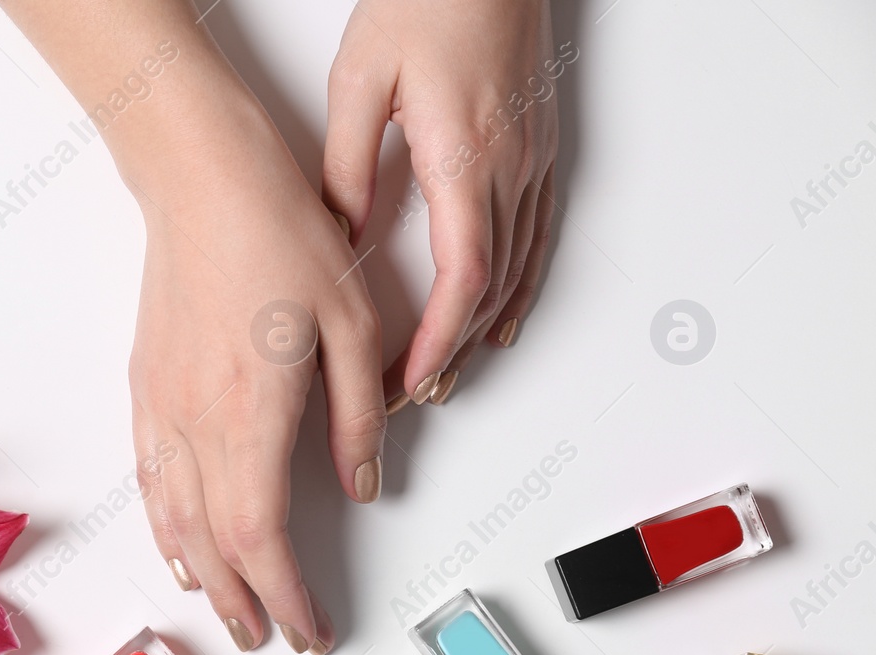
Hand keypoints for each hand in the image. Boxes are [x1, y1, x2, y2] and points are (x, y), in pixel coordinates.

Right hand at [128, 96, 383, 654]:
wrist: (202, 183)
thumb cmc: (279, 237)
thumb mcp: (352, 324)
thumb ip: (358, 417)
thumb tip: (363, 485)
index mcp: (252, 414)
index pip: (262, 535)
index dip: (285, 595)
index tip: (310, 627)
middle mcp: (195, 423)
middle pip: (214, 544)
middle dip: (244, 600)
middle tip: (270, 636)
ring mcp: (161, 409)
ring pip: (174, 520)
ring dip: (203, 576)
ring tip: (227, 611)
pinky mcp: (145, 390)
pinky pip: (149, 481)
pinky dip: (164, 527)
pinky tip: (178, 547)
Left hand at [324, 0, 562, 404]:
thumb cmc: (426, 2)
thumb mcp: (360, 80)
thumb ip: (348, 163)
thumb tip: (338, 232)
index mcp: (463, 156)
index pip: (462, 275)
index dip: (439, 340)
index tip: (411, 380)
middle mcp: (508, 168)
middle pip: (487, 288)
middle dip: (449, 352)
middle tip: (410, 395)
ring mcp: (531, 162)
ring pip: (515, 270)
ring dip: (479, 331)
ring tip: (444, 376)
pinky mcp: (536, 152)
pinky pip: (536, 238)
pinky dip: (518, 290)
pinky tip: (500, 321)